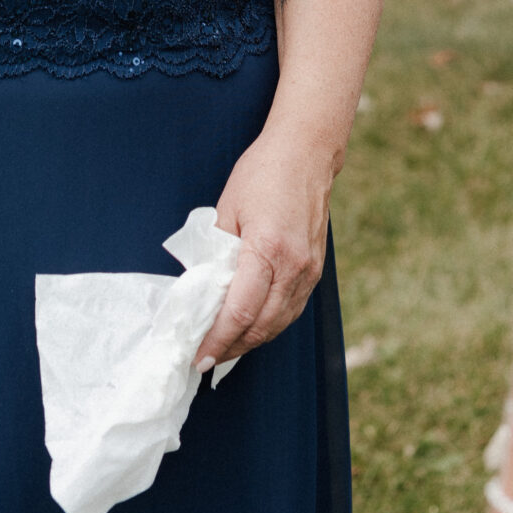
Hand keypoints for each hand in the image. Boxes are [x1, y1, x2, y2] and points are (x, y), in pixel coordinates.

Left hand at [193, 126, 333, 370]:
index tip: (198, 355)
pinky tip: (251, 329)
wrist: (306, 153)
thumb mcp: (227, 208)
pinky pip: (291, 310)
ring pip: (278, 323)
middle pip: (261, 326)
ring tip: (224, 349)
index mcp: (267, 250)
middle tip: (205, 359)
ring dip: (250, 341)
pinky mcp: (315, 270)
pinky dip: (269, 325)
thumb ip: (216, 251)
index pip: (239, 312)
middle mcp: (293, 266)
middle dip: (231, 348)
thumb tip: (203, 288)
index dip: (217, 339)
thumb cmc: (263, 173)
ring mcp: (308, 271)